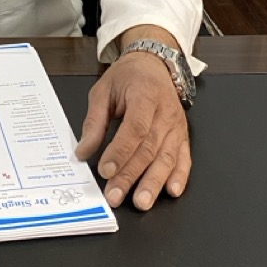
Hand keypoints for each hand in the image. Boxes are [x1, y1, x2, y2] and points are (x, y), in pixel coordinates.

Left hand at [75, 52, 189, 210]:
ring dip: (154, 182)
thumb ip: (94, 122)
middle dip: (131, 175)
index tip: (105, 170)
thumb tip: (83, 151)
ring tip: (142, 202)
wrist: (154, 65)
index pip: (135, 128)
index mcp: (144, 96)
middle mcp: (165, 113)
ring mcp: (177, 127)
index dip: (121, 151)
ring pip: (167, 157)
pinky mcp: (183, 136)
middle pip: (149, 148)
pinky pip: (184, 159)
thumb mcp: (103, 91)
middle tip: (116, 196)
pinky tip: (172, 191)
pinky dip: (180, 176)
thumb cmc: (127, 77)